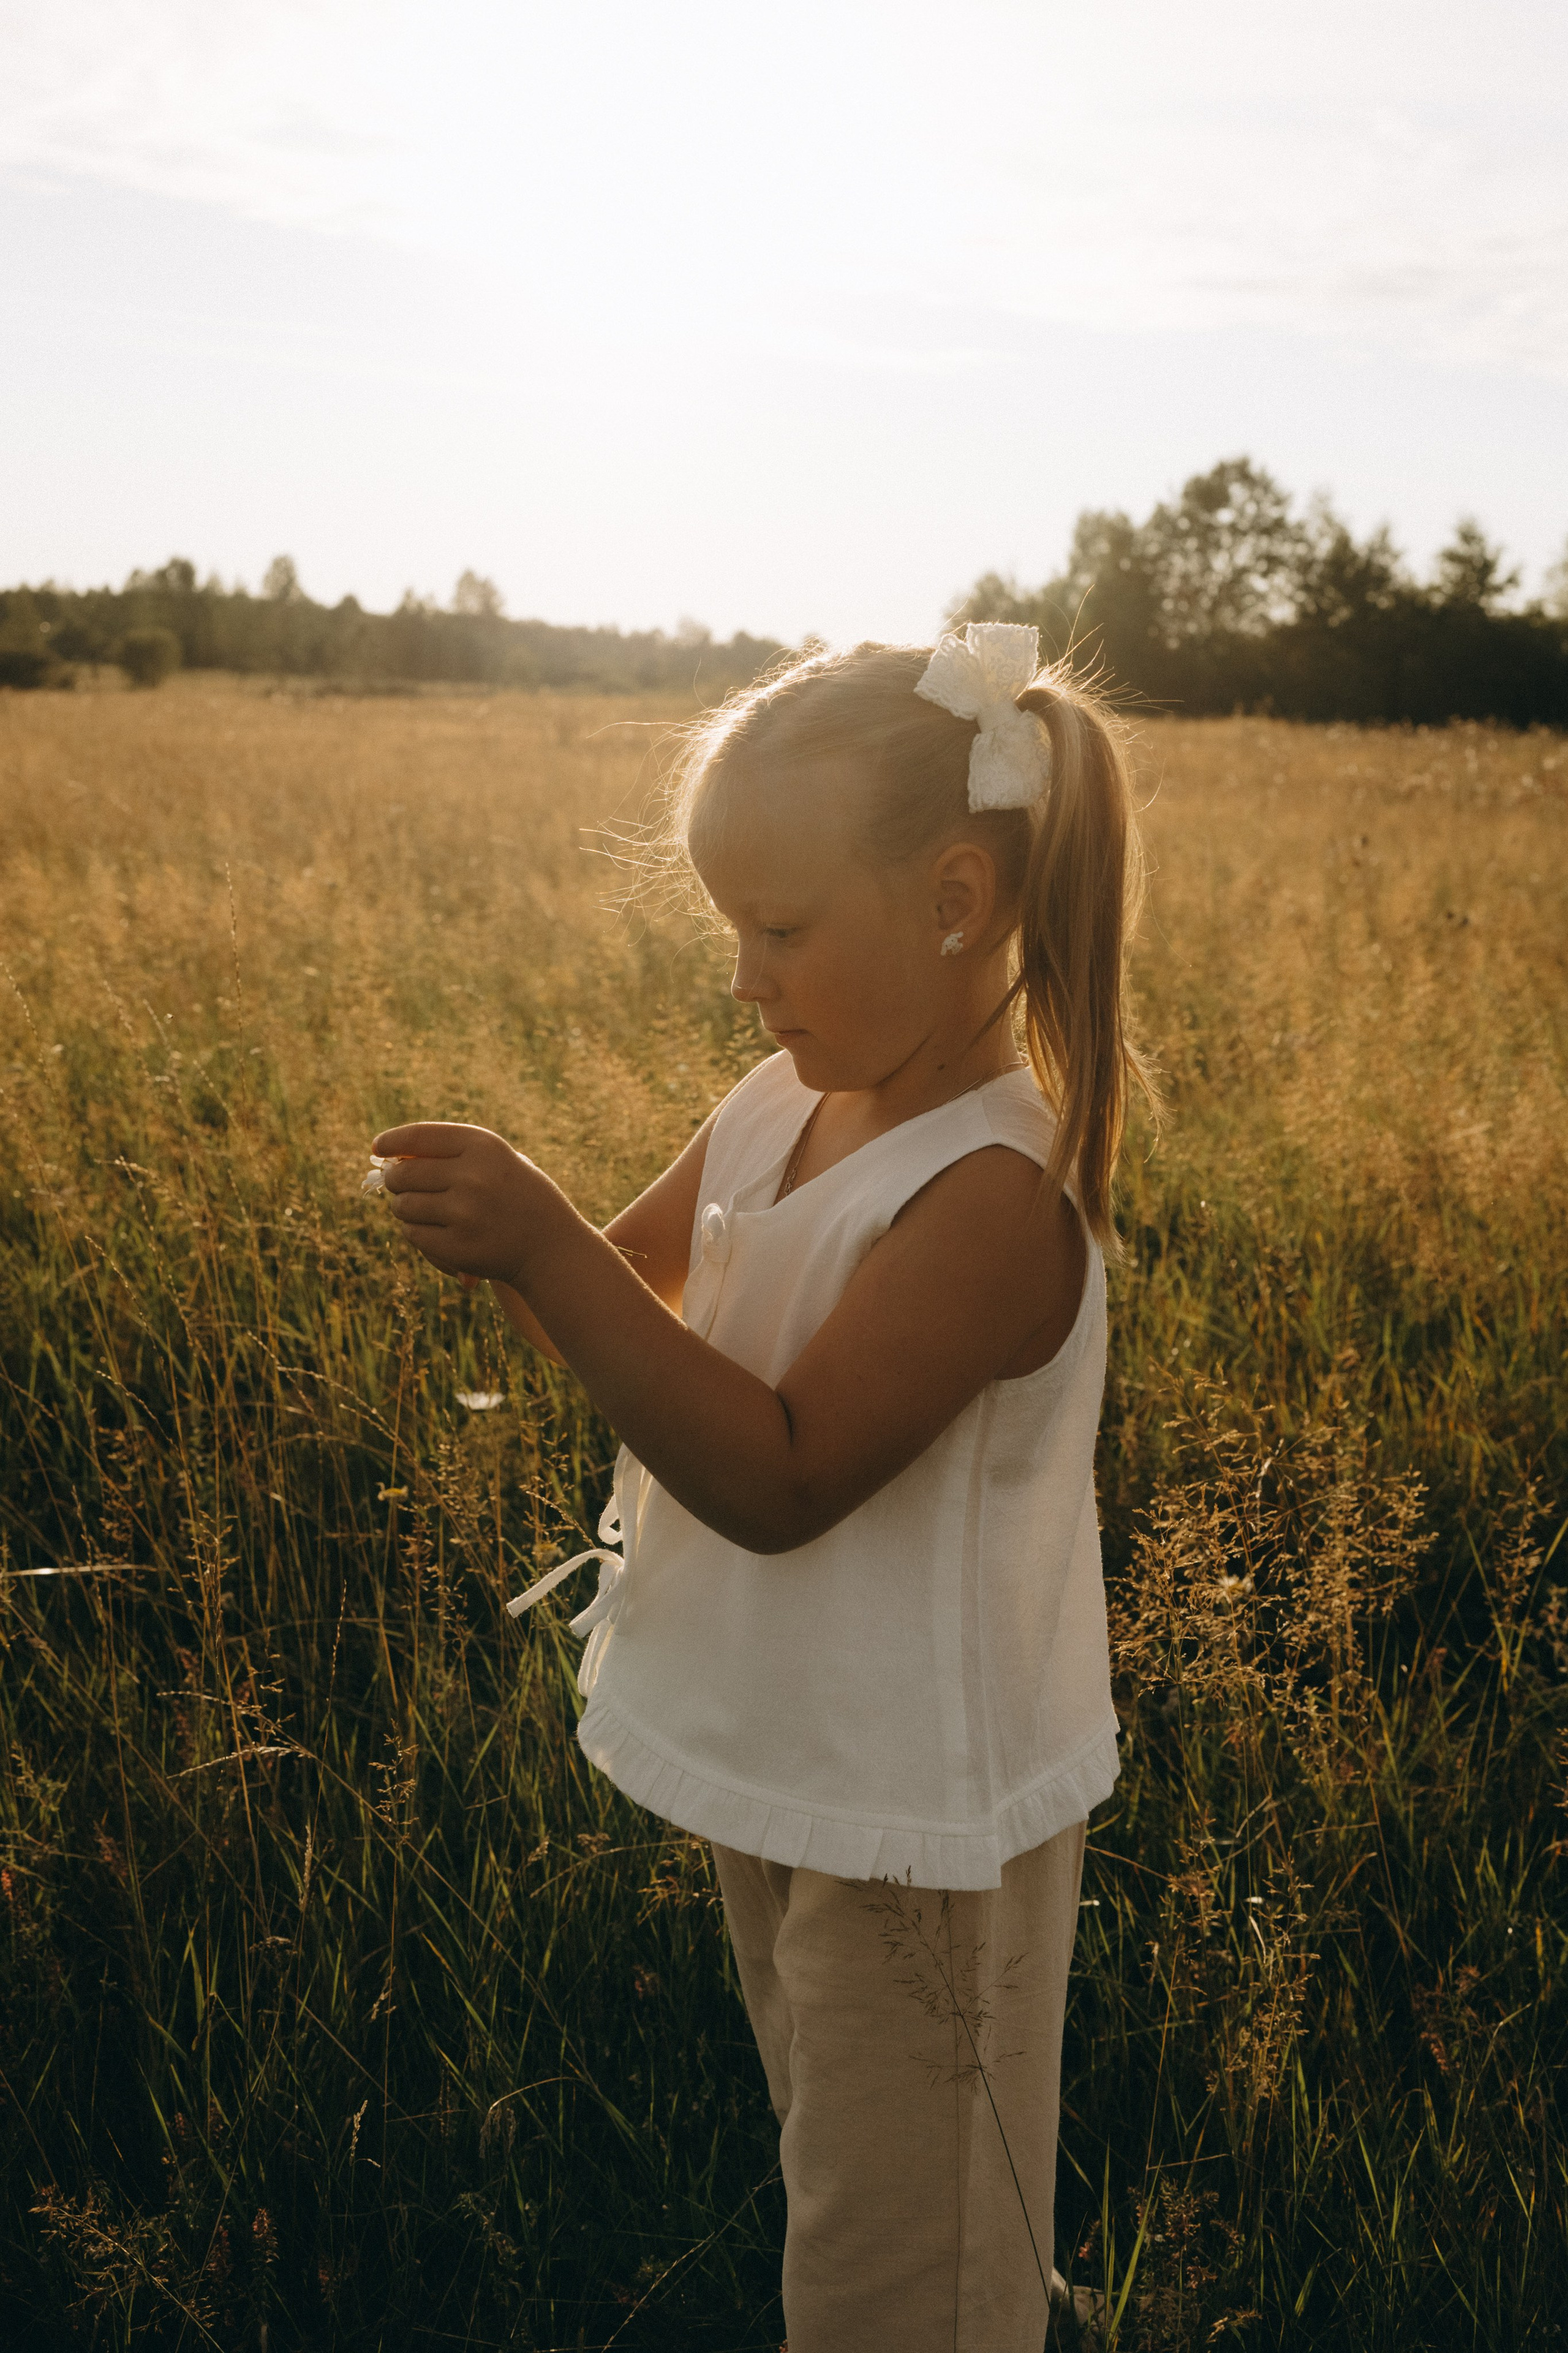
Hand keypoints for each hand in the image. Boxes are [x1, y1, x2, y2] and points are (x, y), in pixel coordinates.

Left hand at [371, 1121, 545, 1283]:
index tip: (378, 1147)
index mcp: (483, 1145)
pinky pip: (413, 1234)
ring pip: (403, 1206)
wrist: (552, 1246)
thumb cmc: (517, 1196)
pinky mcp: (457, 1247)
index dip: (393, 1141)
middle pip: (404, 1174)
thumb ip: (450, 1153)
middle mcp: (473, 1176)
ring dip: (406, 1208)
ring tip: (425, 1211)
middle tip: (399, 1185)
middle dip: (396, 1180)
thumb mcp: (495, 1161)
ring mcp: (464, 1213)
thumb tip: (391, 1159)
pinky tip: (438, 1232)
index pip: (419, 1136)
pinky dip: (418, 1233)